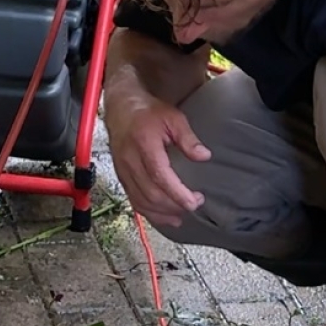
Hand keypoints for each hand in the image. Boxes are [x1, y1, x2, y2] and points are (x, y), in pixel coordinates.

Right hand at [105, 96, 210, 227]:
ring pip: (141, 201)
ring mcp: (123, 171)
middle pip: (151, 193)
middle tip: (194, 204)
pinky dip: (149, 212)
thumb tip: (204, 156)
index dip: (177, 193)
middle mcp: (130, 160)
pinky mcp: (121, 177)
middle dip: (174, 205)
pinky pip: (133, 200)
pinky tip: (164, 216)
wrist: (121, 109)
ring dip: (162, 213)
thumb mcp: (173, 118)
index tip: (194, 201)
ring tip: (181, 216)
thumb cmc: (147, 113)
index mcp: (144, 144)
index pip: (160, 176)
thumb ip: (188, 139)